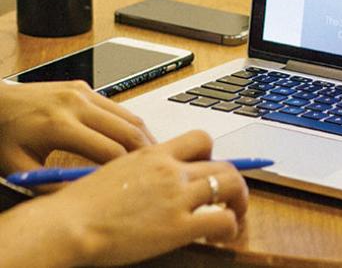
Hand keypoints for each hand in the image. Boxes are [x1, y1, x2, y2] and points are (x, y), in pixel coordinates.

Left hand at [0, 80, 154, 174]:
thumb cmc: (4, 135)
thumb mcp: (19, 169)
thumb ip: (51, 185)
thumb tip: (83, 197)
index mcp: (59, 125)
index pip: (109, 150)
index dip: (125, 170)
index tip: (135, 183)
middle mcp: (76, 104)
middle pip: (127, 129)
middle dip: (145, 152)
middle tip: (158, 169)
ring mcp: (83, 92)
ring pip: (128, 115)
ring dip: (143, 136)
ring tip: (152, 155)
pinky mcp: (86, 87)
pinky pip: (117, 107)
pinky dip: (130, 124)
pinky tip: (133, 139)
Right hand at [43, 130, 247, 264]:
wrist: (69, 224)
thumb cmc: (82, 203)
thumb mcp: (116, 170)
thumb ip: (143, 169)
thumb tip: (155, 177)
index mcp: (155, 153)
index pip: (200, 139)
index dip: (212, 154)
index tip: (209, 170)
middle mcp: (171, 170)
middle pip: (223, 163)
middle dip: (233, 181)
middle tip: (230, 197)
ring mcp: (177, 196)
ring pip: (230, 185)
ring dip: (239, 201)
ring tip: (234, 215)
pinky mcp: (178, 226)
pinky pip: (222, 220)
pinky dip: (230, 227)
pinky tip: (221, 236)